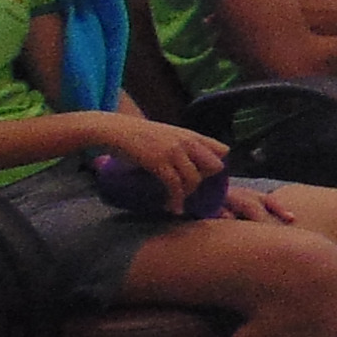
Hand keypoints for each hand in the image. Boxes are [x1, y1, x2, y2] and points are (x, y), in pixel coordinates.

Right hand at [94, 115, 222, 209]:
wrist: (114, 129)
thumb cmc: (137, 134)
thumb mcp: (167, 134)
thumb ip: (181, 145)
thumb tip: (188, 163)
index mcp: (190, 135)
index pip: (222, 150)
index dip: (216, 165)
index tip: (205, 176)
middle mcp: (187, 142)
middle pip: (215, 167)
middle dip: (206, 180)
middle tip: (190, 188)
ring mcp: (174, 151)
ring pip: (195, 180)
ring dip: (187, 195)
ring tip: (177, 203)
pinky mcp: (159, 162)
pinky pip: (175, 186)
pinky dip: (175, 200)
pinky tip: (171, 207)